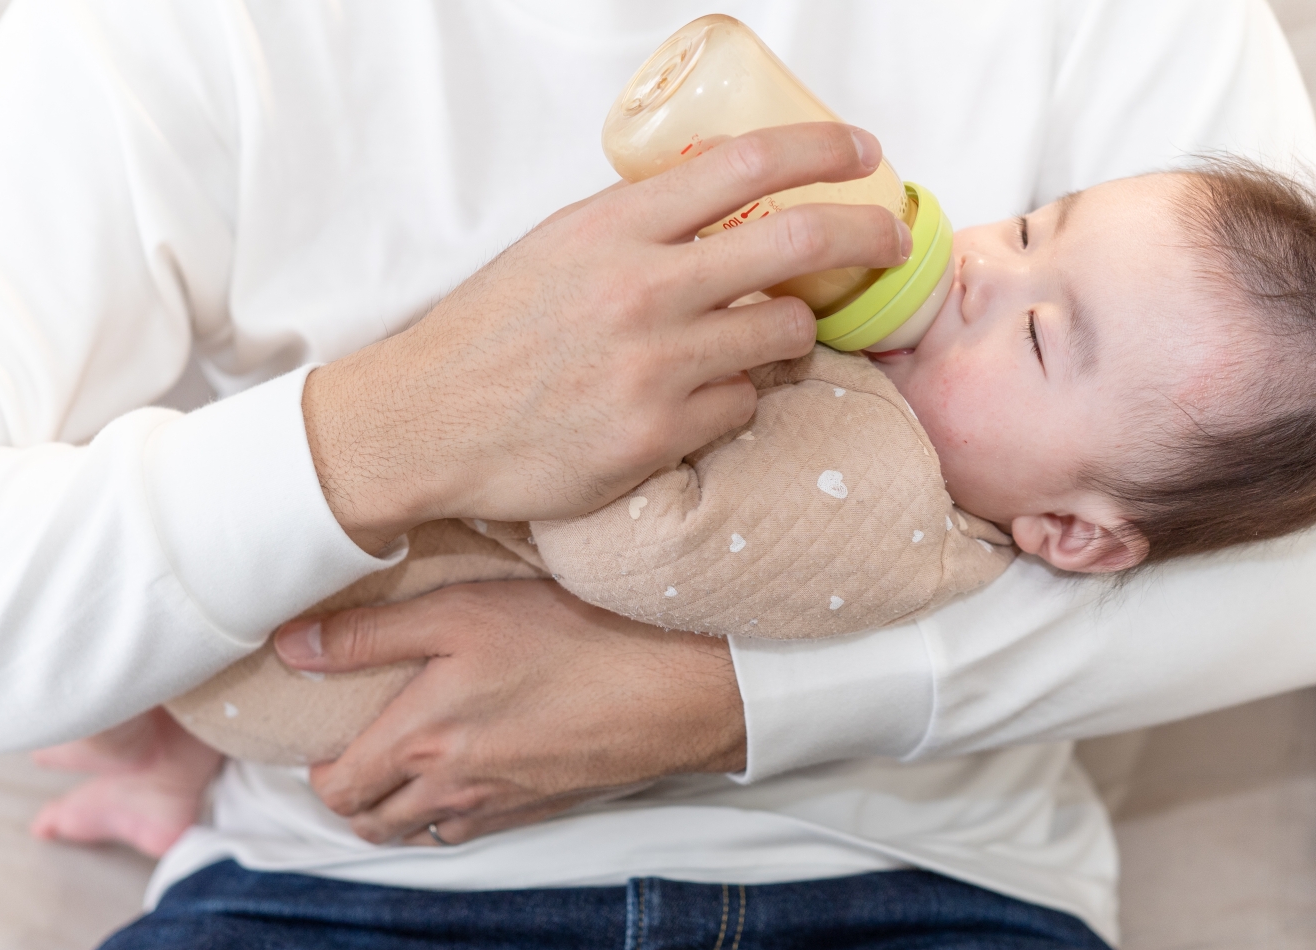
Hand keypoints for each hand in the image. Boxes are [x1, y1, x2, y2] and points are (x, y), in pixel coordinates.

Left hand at [272, 580, 746, 844]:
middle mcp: (449, 790)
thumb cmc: (566, 635)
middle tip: (354, 752)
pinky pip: (470, 831)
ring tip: (401, 765)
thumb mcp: (458, 613)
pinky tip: (463, 773)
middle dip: (350, 796)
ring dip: (395, 811)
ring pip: (418, 834)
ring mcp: (497, 808)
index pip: (336, 788)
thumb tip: (289, 647)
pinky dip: (448, 815)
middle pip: (369, 822)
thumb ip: (367, 636)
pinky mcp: (539, 810)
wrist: (670, 686)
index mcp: (417, 742)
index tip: (324, 737)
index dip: (318, 769)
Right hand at [305, 122, 912, 550]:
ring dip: (787, 334)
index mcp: (615, 226)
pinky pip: (743, 404)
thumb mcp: (560, 247)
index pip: (747, 162)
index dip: (822, 150)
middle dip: (865, 238)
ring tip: (756, 340)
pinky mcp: (658, 434)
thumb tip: (728, 206)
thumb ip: (640, 226)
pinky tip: (692, 399)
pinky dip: (735, 399)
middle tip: (889, 244)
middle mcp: (643, 287)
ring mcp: (655, 365)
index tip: (863, 151)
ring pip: (783, 334)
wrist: (426, 422)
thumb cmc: (493, 332)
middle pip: (798, 244)